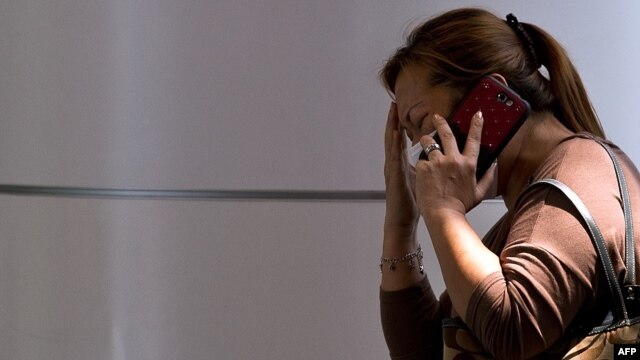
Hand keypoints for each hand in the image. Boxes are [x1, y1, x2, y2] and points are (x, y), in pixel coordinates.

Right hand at [383, 102, 419, 237]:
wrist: (402, 220)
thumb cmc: (413, 202)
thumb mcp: (420, 180)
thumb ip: (424, 168)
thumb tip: (435, 159)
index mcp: (400, 164)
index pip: (399, 140)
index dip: (398, 124)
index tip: (399, 110)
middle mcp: (394, 164)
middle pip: (392, 137)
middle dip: (392, 120)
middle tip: (393, 103)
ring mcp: (392, 169)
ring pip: (391, 144)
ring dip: (391, 127)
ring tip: (392, 112)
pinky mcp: (394, 176)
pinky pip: (394, 157)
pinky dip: (394, 144)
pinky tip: (395, 133)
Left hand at [415, 111, 496, 217]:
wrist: (443, 215)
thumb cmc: (460, 206)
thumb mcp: (479, 193)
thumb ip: (488, 177)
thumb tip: (493, 165)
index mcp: (468, 165)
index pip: (474, 139)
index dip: (476, 124)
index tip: (477, 114)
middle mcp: (453, 160)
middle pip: (447, 133)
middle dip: (441, 121)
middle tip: (436, 116)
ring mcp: (438, 162)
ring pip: (428, 142)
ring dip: (425, 140)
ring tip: (423, 141)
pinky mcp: (424, 167)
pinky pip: (420, 159)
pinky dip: (421, 162)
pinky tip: (421, 170)